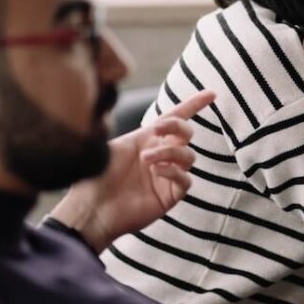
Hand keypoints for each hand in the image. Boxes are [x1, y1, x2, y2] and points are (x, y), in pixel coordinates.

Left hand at [48, 90, 215, 251]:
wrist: (91, 209)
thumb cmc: (96, 178)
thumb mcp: (112, 146)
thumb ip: (136, 133)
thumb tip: (148, 122)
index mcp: (147, 140)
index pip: (175, 119)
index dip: (194, 105)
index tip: (212, 94)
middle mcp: (160, 155)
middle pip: (186, 133)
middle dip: (176, 126)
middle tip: (155, 130)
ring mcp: (167, 176)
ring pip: (188, 156)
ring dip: (169, 152)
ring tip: (146, 159)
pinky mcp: (170, 196)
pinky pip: (185, 179)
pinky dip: (173, 171)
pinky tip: (155, 171)